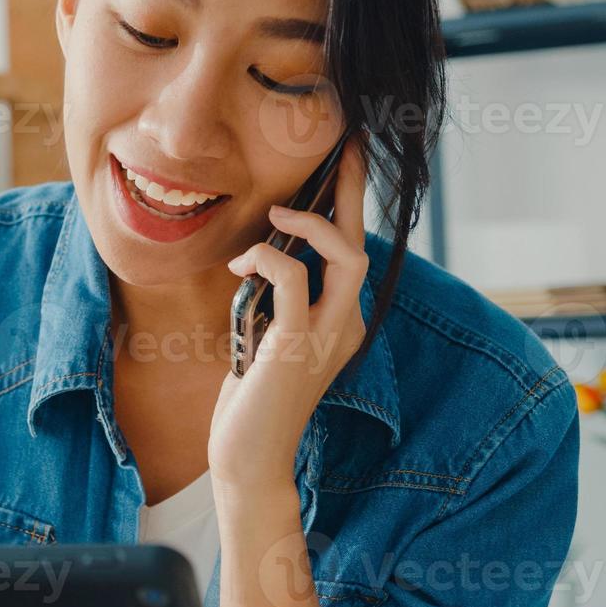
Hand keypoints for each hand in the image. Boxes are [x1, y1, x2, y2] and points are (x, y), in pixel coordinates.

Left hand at [209, 136, 369, 496]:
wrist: (247, 459)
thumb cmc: (251, 401)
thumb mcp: (264, 338)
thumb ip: (274, 300)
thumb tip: (258, 254)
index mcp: (341, 321)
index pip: (353, 252)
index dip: (352, 204)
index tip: (347, 156)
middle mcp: (345, 325)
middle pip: (362, 244)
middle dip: (352, 191)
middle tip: (341, 147)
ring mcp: (326, 337)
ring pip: (345, 259)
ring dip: (311, 226)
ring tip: (278, 214)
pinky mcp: (295, 348)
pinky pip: (294, 284)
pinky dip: (269, 260)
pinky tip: (243, 262)